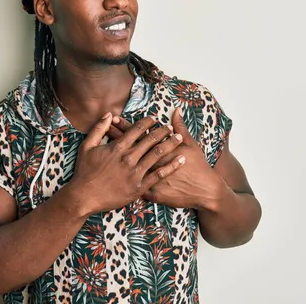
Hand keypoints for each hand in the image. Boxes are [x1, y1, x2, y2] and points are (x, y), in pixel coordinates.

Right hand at [69, 113, 185, 213]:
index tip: (155, 119)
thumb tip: (109, 114)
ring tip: (179, 138)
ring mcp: (135, 173)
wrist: (85, 197)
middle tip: (170, 127)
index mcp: (117, 147)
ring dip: (170, 144)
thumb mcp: (87, 146)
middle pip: (150, 140)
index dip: (147, 122)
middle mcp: (128, 158)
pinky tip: (181, 160)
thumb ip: (98, 129)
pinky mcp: (139, 187)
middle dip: (162, 131)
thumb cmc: (84, 171)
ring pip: (157, 155)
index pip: (136, 130)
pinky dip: (172, 166)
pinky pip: (159, 175)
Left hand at [108, 109, 231, 209]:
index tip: (114, 118)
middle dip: (115, 137)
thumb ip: (180, 127)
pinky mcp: (151, 194)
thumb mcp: (190, 144)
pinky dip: (122, 182)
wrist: (204, 191)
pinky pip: (132, 187)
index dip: (125, 126)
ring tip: (102, 150)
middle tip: (103, 129)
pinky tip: (110, 177)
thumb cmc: (198, 166)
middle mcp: (152, 163)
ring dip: (114, 158)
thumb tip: (176, 110)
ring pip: (126, 167)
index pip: (138, 135)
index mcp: (159, 150)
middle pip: (129, 148)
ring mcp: (150, 179)